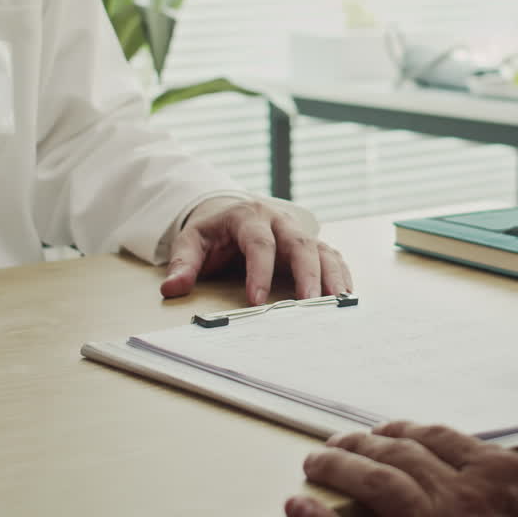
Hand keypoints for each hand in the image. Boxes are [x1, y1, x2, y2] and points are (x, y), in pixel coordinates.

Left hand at [158, 199, 351, 304]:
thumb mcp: (192, 242)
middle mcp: (279, 221)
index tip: (257, 301)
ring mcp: (297, 231)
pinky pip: (331, 256)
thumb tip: (172, 288)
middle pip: (299, 243)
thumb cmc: (213, 233)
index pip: (258, 242)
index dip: (260, 271)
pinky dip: (340, 275)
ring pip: (321, 249)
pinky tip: (346, 296)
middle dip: (307, 274)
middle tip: (310, 303)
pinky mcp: (310, 243)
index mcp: (248, 217)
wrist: (230, 213)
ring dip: (332, 276)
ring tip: (339, 303)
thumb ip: (183, 263)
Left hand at [285, 422, 517, 516]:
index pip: (443, 437)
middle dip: (365, 442)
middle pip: (402, 451)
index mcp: (501, 474)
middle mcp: (463, 493)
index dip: (410, 430)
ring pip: (377, 480)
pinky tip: (298, 509)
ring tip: (317, 460)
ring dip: (341, 464)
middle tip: (341, 441)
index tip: (390, 430)